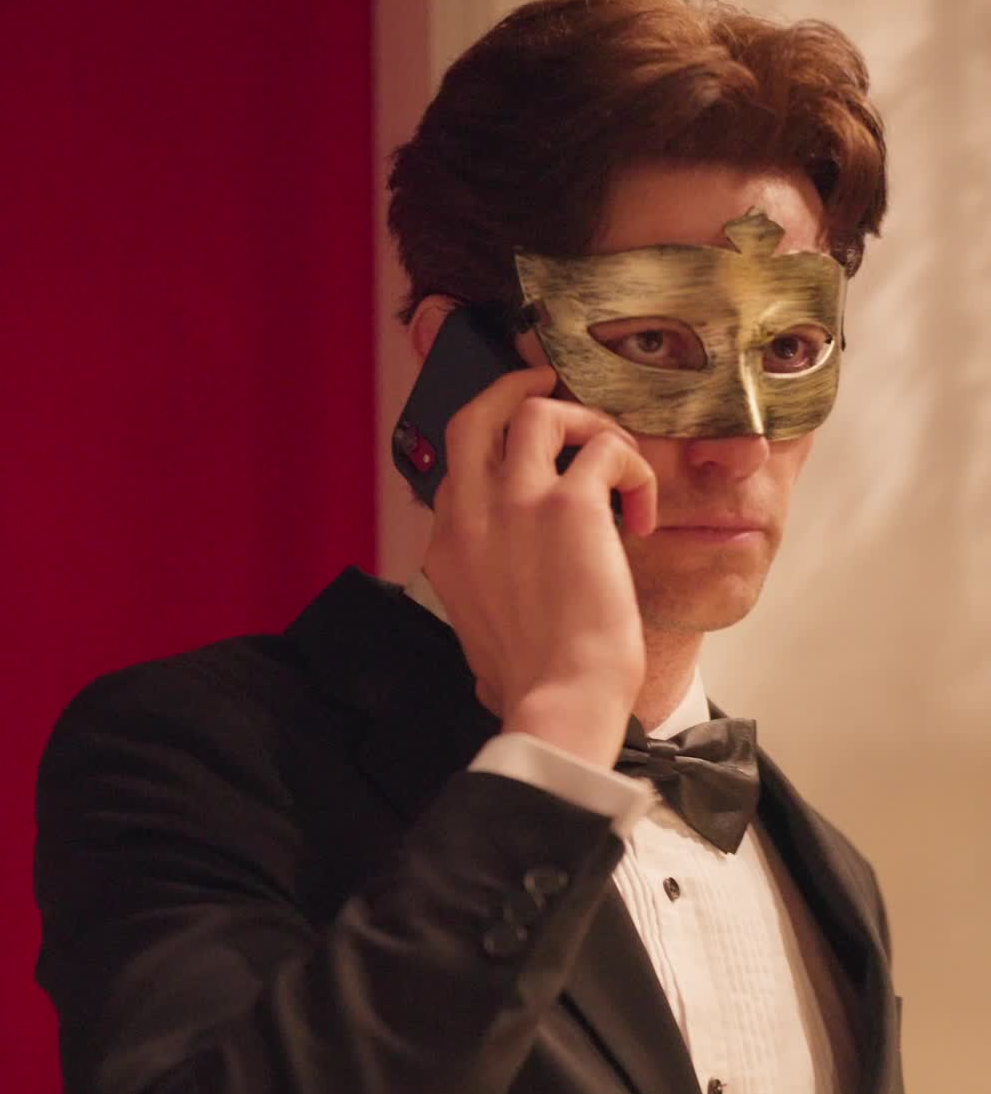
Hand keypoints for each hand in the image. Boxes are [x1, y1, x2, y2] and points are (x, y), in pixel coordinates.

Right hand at [422, 363, 655, 769]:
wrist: (561, 701)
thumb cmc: (533, 685)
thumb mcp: (479, 645)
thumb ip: (483, 615)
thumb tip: (491, 645)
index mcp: (446, 551)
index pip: (457, 473)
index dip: (497, 457)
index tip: (534, 465)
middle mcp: (471, 517)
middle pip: (475, 416)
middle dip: (514, 392)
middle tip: (553, 392)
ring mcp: (516, 505)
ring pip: (537, 411)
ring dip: (585, 422)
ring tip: (616, 458)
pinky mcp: (569, 506)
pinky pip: (607, 449)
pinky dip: (634, 470)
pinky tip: (646, 515)